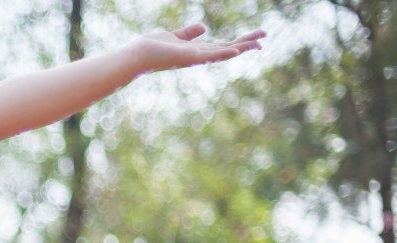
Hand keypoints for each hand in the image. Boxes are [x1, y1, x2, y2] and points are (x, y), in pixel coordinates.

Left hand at [128, 23, 265, 73]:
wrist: (137, 55)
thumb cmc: (152, 47)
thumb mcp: (175, 35)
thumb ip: (189, 33)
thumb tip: (203, 27)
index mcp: (196, 50)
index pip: (222, 44)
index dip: (238, 41)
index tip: (255, 37)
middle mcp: (198, 55)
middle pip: (227, 48)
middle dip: (245, 43)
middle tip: (264, 37)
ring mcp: (194, 58)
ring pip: (222, 52)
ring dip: (240, 48)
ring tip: (258, 44)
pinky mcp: (188, 57)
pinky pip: (209, 55)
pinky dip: (223, 53)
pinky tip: (235, 50)